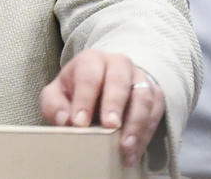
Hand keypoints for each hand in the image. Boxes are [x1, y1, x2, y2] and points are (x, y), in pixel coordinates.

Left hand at [40, 50, 164, 167]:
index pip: (89, 75)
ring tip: (125, 146)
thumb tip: (65, 120)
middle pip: (119, 80)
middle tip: (110, 126)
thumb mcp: (57, 94)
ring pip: (143, 96)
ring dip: (136, 122)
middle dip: (115, 103)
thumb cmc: (77, 90)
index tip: (80, 123)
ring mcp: (139, 77)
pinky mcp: (154, 94)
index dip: (85, 99)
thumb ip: (54, 105)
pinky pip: (156, 110)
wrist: (103, 84)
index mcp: (92, 60)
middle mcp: (118, 64)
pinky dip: (146, 132)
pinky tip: (134, 150)